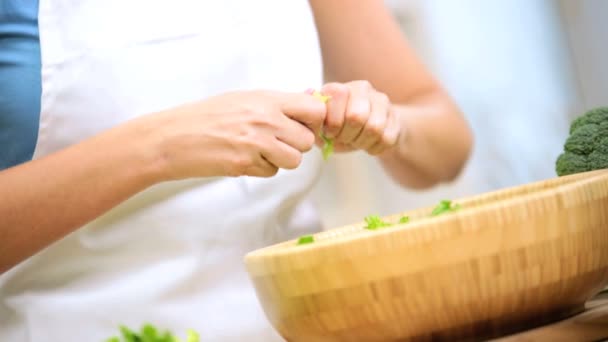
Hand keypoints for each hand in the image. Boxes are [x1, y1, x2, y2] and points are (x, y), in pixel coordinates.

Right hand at [131, 90, 325, 179]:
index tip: (302, 125)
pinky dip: (261, 169)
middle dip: (295, 144)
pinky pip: (272, 172)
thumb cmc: (205, 116)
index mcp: (266, 99)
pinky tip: (242, 158)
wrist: (172, 137)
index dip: (313, 120)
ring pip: (294, 160)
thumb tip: (312, 100)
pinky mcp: (245, 164)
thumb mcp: (243, 99)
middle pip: (307, 140)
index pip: (314, 109)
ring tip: (258, 151)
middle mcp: (265, 119)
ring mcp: (256, 143)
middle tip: (275, 141)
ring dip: (280, 159)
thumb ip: (277, 103)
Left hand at [318, 80, 401, 154]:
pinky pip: (387, 138)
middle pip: (357, 116)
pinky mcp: (396, 117)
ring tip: (357, 141)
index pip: (338, 96)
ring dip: (362, 142)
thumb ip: (313, 119)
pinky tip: (369, 144)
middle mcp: (362, 88)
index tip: (330, 132)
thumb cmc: (338, 131)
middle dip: (348, 136)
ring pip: (374, 127)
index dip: (333, 122)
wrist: (364, 135)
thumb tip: (312, 102)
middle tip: (345, 138)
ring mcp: (381, 101)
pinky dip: (375, 148)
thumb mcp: (321, 128)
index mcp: (339, 88)